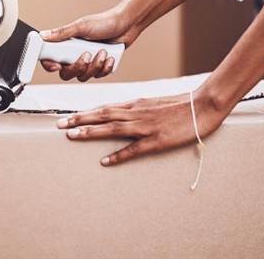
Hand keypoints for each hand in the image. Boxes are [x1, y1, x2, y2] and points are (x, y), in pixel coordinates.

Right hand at [39, 7, 140, 81]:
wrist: (127, 25)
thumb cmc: (105, 22)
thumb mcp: (82, 26)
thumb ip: (63, 33)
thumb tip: (44, 36)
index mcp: (66, 44)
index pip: (50, 59)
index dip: (50, 65)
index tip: (57, 65)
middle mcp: (74, 54)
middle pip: (66, 73)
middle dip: (78, 67)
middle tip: (87, 55)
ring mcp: (87, 61)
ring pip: (83, 76)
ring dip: (94, 66)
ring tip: (103, 51)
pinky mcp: (99, 66)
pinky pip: (98, 76)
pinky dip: (105, 68)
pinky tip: (110, 57)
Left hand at [55, 88, 226, 165]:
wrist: (203, 105)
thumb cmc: (179, 105)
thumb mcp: (153, 102)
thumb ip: (135, 107)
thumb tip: (118, 110)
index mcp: (135, 104)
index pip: (104, 108)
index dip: (84, 113)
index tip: (67, 117)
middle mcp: (136, 113)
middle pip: (102, 115)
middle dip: (79, 120)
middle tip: (59, 125)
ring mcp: (146, 126)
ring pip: (113, 128)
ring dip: (91, 132)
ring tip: (72, 136)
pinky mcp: (157, 140)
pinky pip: (134, 149)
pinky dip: (118, 155)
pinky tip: (104, 161)